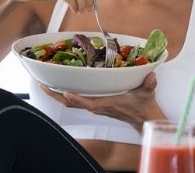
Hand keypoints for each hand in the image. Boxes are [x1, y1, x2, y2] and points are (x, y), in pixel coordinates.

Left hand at [40, 72, 165, 130]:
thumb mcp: (147, 92)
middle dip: (56, 95)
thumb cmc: (143, 105)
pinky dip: (65, 95)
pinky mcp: (94, 105)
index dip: (76, 98)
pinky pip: (76, 102)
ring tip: (45, 85)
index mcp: (107, 103)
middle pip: (72, 103)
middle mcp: (97, 106)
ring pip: (71, 103)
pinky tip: (59, 88)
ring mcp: (95, 106)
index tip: (64, 91)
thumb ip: (149, 84)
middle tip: (43, 85)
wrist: (143, 118)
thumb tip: (151, 76)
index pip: (88, 103)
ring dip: (57, 95)